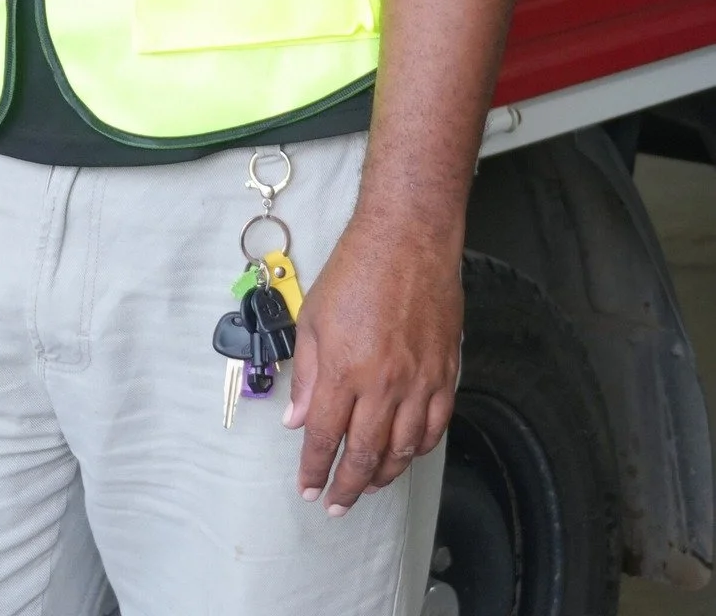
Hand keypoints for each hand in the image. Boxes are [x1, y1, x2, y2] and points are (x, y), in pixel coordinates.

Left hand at [283, 214, 460, 512]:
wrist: (407, 240)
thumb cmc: (356, 270)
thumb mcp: (313, 317)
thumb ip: (306, 374)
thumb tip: (298, 419)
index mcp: (343, 370)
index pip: (325, 437)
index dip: (315, 469)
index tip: (308, 488)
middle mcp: (383, 385)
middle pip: (364, 455)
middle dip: (346, 486)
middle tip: (336, 503)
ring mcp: (419, 382)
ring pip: (402, 450)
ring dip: (383, 475)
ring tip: (367, 485)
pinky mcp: (445, 374)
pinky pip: (435, 427)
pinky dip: (419, 450)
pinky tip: (406, 455)